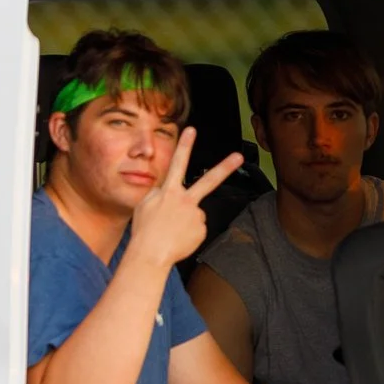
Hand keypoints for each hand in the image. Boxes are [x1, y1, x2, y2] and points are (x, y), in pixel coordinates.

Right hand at [125, 127, 243, 274]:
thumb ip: (158, 193)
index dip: (185, 145)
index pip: (177, 162)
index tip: (192, 130)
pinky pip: (196, 228)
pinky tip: (178, 238)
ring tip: (171, 231)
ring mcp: (196, 215)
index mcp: (169, 191)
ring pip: (194, 213)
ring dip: (184, 221)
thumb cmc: (144, 231)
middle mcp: (186, 200)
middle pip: (209, 181)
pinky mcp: (202, 230)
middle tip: (238, 157)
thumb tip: (168, 192)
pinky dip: (188, 233)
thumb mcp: (144, 205)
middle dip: (225, 167)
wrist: (151, 254)